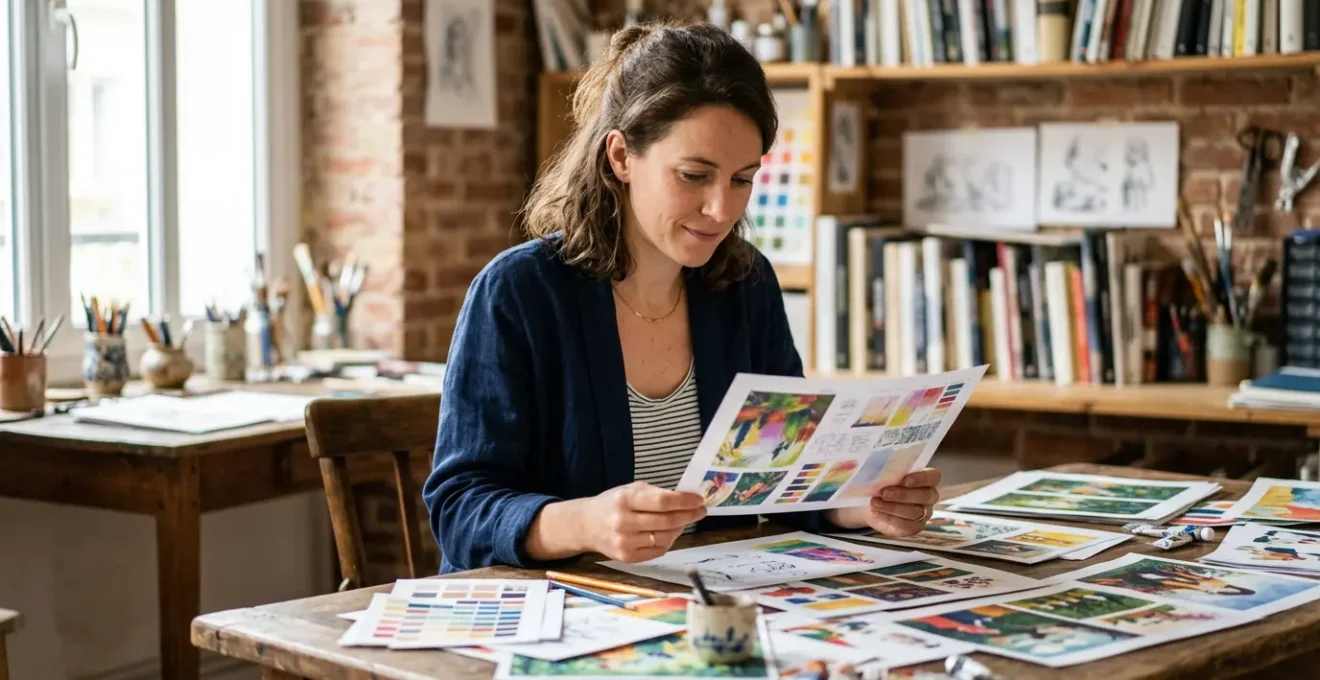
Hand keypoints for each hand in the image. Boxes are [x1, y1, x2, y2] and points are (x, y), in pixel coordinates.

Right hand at [582, 482, 707, 562]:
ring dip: (680, 528)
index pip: (662, 502)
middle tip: (700, 511)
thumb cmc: (612, 504)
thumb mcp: (630, 490)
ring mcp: (625, 542)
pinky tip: (670, 532)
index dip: (685, 502)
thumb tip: (687, 500)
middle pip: (667, 521)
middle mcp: (623, 522)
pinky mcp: (627, 557)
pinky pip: (658, 550)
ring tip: (683, 521)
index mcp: (625, 499)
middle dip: (689, 515)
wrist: (586, 525)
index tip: (699, 500)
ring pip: (665, 537)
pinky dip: (669, 541)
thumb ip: (656, 494)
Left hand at [825, 468, 941, 536]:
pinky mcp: (914, 527)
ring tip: (875, 502)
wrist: (871, 503)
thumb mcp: (880, 474)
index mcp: (925, 478)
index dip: (922, 478)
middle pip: (926, 495)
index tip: (905, 480)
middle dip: (904, 494)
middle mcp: (928, 496)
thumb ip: (883, 470)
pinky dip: (889, 518)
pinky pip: (906, 525)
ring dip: (893, 507)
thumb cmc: (880, 484)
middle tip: (884, 492)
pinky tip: (877, 512)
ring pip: (915, 512)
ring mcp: (923, 513)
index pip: (933, 476)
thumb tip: (868, 465)